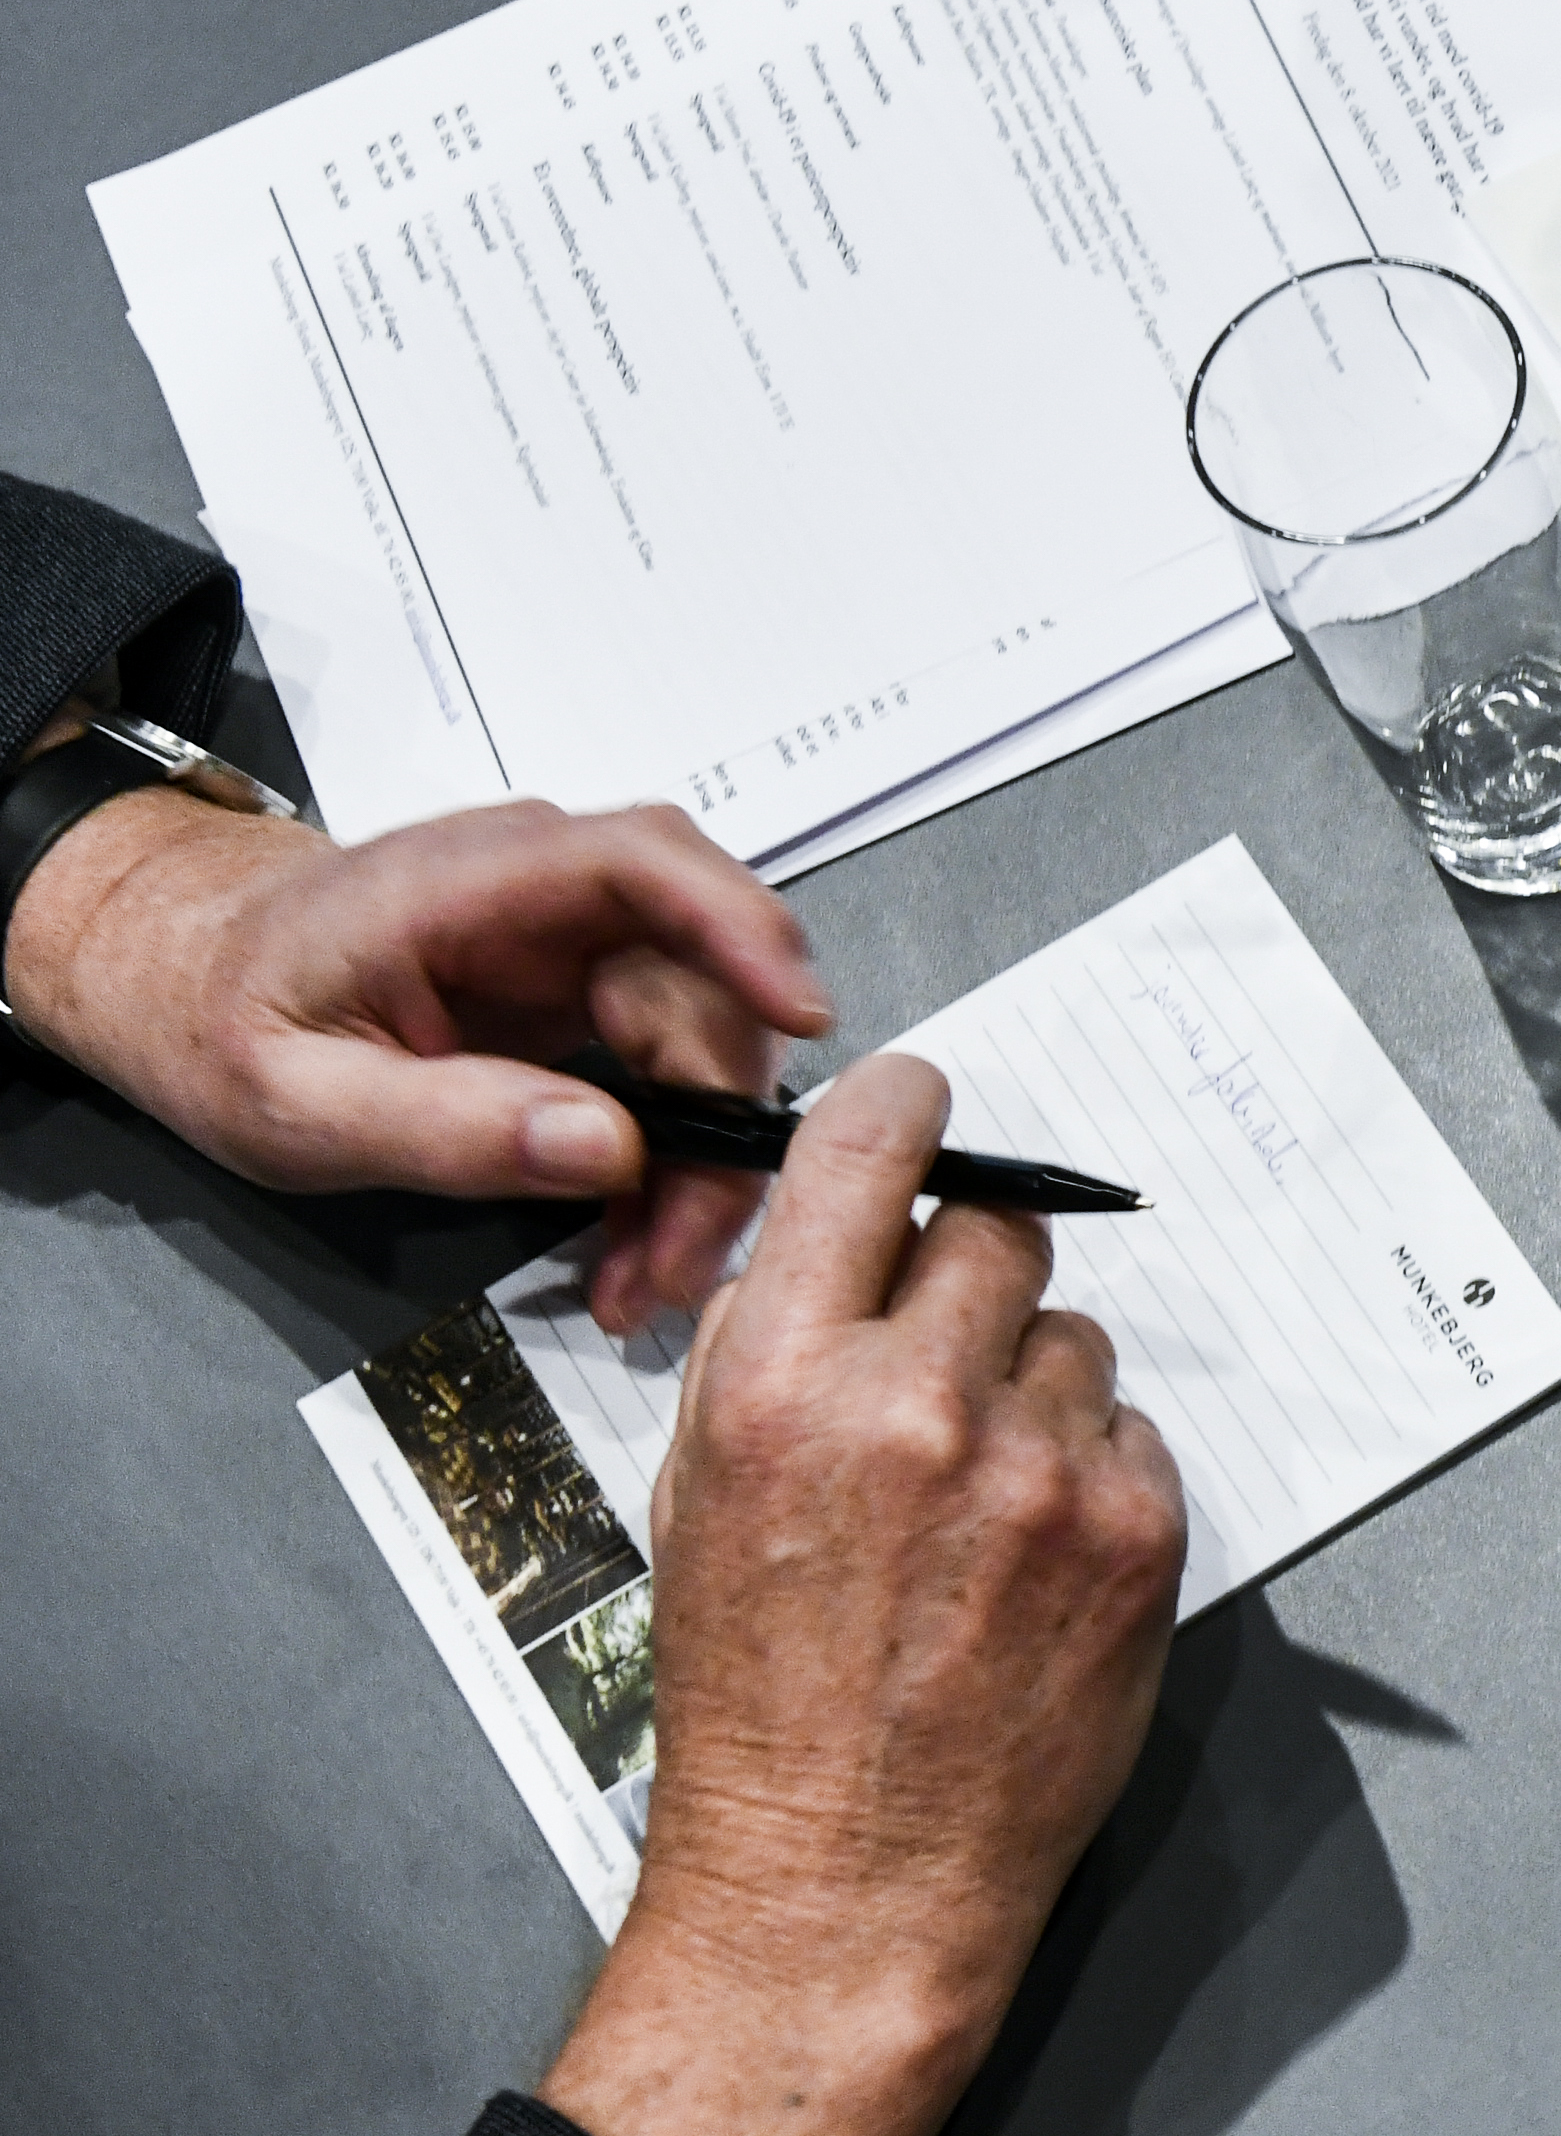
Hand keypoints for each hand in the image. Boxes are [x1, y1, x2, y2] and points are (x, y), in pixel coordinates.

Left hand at [0, 775, 828, 1331]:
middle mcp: (546, 896)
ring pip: (702, 1041)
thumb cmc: (220, 1016)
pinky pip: (669, 1072)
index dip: (741, 930)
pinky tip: (633, 1235)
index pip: (643, 865)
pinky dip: (667, 1162)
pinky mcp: (589, 998)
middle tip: (680, 1251)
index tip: (799, 1017)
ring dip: (699, 1163)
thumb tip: (605, 1148)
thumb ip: (443, 1125)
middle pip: (700, 986)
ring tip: (645, 1269)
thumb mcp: (294, 1103)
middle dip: (717, 1126)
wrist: (185, 981)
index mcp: (467, 885)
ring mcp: (576, 946)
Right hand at [535, 1058, 1185, 2135]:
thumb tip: (844, 1235)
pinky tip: (1034, 1564)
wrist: (843, 1879)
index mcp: (783, 1382)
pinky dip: (1095, 1476)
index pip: (872, 1156)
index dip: (906, 1116)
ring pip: (1077, 1341)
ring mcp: (1044, 1469)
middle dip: (976, 1280)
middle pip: (1003, 1235)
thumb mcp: (698, 1496)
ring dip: (1038, 1391)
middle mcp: (919, 1405)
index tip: (926, 1109)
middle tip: (950, 1359)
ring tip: (980, 1504)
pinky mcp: (1140, 1532)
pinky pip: (1134, 1436)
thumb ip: (773, 1349)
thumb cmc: (754, 1703)